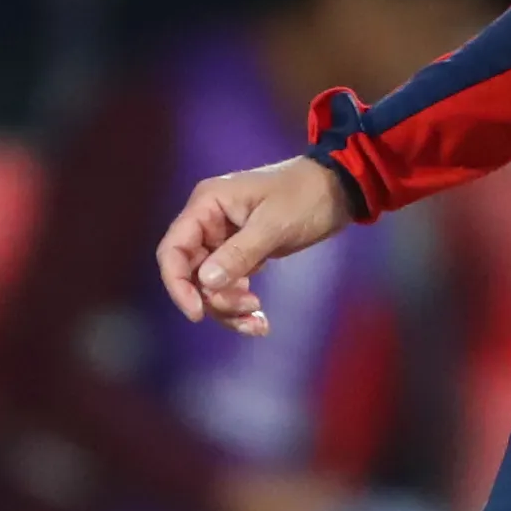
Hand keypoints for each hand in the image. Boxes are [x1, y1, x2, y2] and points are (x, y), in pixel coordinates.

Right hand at [155, 156, 353, 335]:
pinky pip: (229, 286)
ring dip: (229, 308)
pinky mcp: (241, 253)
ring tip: (258, 318)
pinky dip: (241, 305)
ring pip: (210, 286)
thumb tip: (205, 283)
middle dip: (216, 299)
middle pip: (191, 273)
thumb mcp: (273, 225)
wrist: (337, 190)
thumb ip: (238, 254)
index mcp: (207, 205)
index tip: (198, 313)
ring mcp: (224, 239)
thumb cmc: (304, 197)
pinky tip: (260, 320)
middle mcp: (208, 222)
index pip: (173, 250)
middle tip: (250, 307)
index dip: (177, 284)